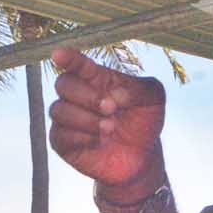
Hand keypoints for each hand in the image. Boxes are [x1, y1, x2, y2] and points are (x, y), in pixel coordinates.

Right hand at [48, 47, 166, 190]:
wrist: (142, 157)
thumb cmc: (144, 121)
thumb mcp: (153, 99)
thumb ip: (139, 88)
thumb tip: (114, 93)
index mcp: (96, 79)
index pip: (77, 64)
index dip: (68, 59)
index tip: (59, 55)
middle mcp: (77, 95)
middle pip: (63, 84)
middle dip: (86, 96)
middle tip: (111, 108)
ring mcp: (67, 118)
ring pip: (59, 110)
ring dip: (86, 119)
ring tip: (111, 128)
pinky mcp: (62, 142)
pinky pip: (60, 135)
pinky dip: (81, 137)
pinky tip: (99, 141)